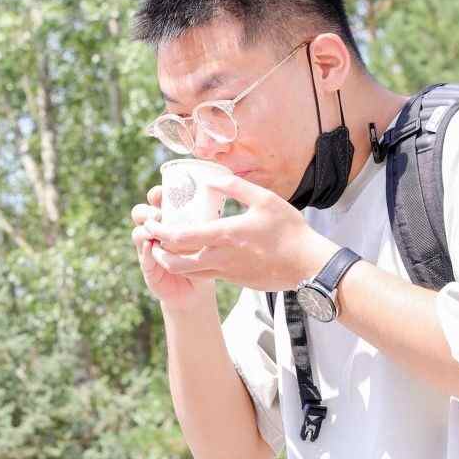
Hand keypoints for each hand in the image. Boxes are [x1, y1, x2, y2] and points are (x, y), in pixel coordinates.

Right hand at [131, 186, 214, 314]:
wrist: (197, 289)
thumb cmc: (206, 257)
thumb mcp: (209, 235)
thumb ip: (209, 219)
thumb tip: (224, 193)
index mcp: (168, 219)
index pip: (155, 201)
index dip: (155, 195)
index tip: (161, 193)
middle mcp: (155, 231)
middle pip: (140, 213)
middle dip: (146, 211)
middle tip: (158, 215)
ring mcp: (148, 249)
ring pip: (138, 233)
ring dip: (145, 230)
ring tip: (155, 232)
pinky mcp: (149, 267)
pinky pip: (144, 257)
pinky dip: (147, 251)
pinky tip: (153, 247)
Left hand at [146, 174, 339, 292]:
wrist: (309, 265)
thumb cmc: (289, 231)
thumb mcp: (265, 200)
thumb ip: (236, 187)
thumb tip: (213, 178)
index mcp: (225, 236)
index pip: (180, 238)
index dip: (159, 233)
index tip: (150, 224)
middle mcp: (220, 258)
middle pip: (175, 263)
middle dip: (157, 252)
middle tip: (152, 239)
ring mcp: (227, 272)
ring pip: (188, 272)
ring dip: (173, 261)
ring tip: (167, 246)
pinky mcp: (235, 280)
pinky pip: (206, 275)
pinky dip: (193, 266)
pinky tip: (195, 253)